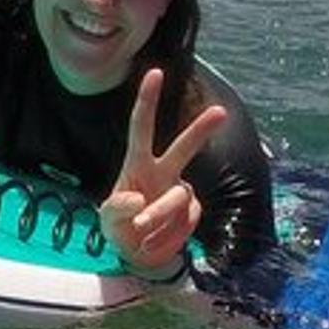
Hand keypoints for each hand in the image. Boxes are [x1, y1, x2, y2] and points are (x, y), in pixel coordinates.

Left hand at [98, 67, 228, 278]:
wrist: (138, 256)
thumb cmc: (119, 229)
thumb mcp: (107, 221)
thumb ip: (116, 209)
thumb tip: (137, 199)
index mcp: (137, 163)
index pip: (141, 127)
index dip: (148, 100)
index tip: (155, 72)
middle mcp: (163, 171)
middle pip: (184, 146)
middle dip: (201, 129)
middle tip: (221, 111)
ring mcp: (180, 190)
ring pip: (177, 197)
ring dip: (158, 218)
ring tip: (141, 233)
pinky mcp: (191, 212)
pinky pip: (184, 220)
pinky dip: (166, 235)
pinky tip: (154, 243)